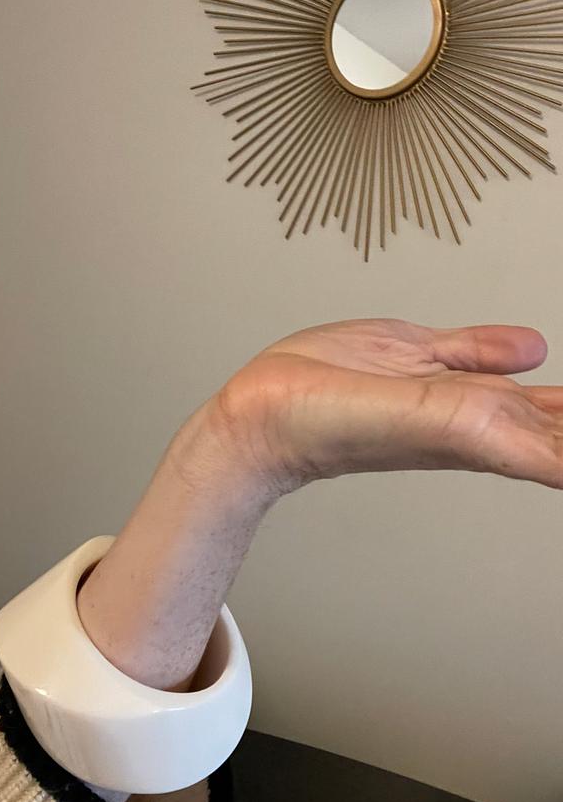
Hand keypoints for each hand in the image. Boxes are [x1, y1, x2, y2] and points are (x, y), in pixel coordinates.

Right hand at [79, 317, 560, 692]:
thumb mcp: (412, 416)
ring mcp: (445, 386)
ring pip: (523, 391)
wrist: (268, 409)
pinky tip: (531, 350)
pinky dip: (509, 351)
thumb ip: (479, 416)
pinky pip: (474, 352)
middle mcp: (471, 415)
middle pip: (553, 425)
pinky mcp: (416, 356)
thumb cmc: (320, 427)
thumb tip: (547, 428)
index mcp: (483, 433)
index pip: (560, 451)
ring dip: (557, 402)